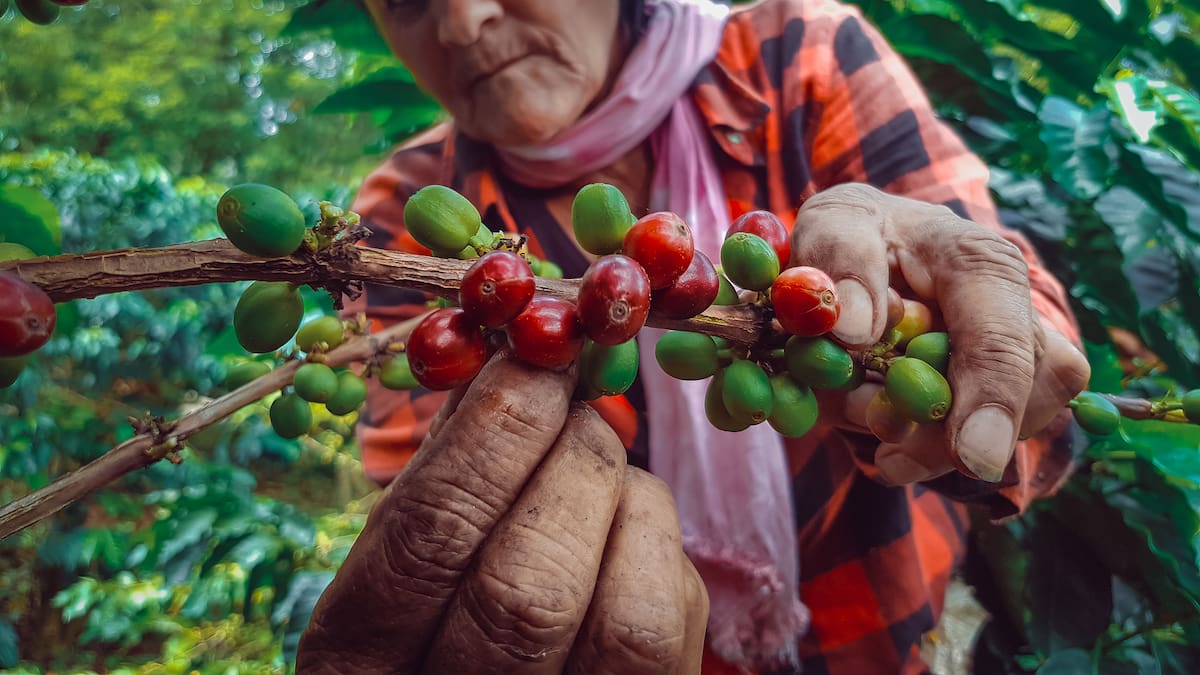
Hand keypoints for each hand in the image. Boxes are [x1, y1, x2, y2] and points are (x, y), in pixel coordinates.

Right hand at [296, 354, 708, 673]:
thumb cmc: (429, 609)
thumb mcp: (397, 556)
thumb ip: (440, 473)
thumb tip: (506, 362)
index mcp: (359, 664)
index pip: (425, 542)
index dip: (487, 438)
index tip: (528, 360)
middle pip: (531, 590)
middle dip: (569, 463)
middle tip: (573, 399)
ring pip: (629, 622)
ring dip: (625, 503)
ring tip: (598, 464)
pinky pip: (675, 621)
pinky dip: (659, 541)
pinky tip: (624, 524)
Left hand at [789, 183, 1090, 483]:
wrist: (874, 249)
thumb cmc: (855, 234)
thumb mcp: (833, 223)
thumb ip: (839, 261)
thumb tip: (854, 327)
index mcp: (980, 262)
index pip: (1002, 340)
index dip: (993, 400)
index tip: (972, 458)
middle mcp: (1016, 313)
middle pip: (1011, 401)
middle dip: (938, 434)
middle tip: (878, 438)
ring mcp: (1017, 360)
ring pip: (990, 433)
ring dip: (921, 441)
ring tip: (860, 407)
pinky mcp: (995, 397)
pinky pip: (964, 446)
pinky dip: (917, 450)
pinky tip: (881, 430)